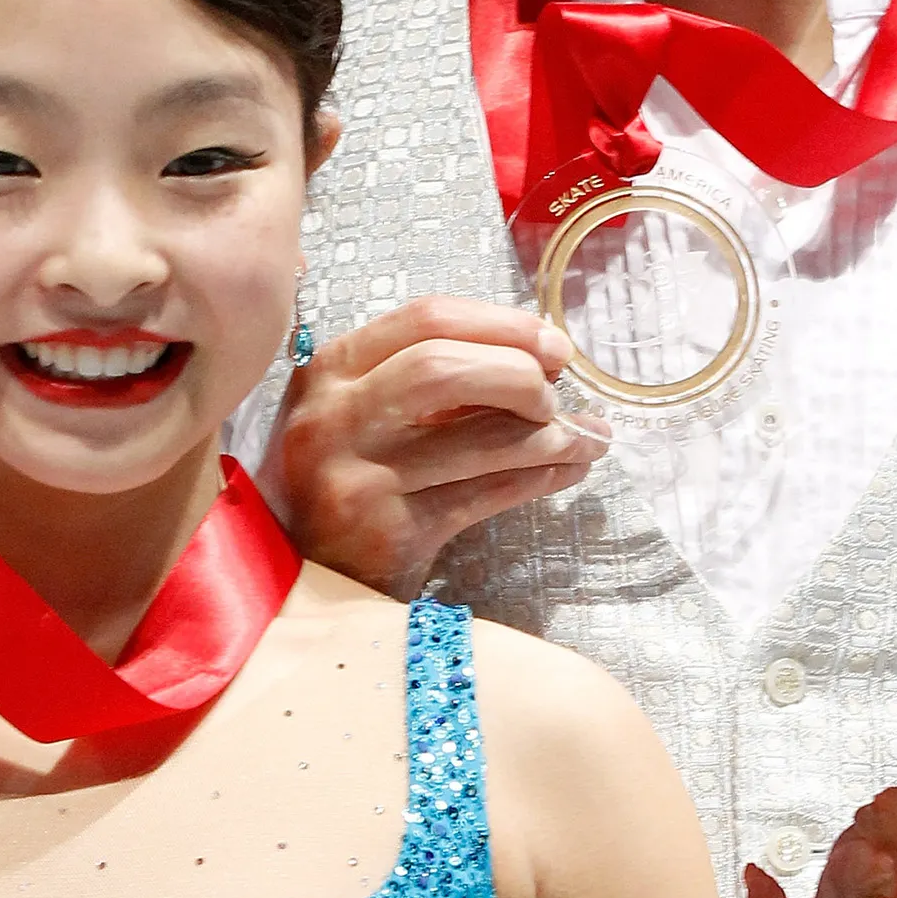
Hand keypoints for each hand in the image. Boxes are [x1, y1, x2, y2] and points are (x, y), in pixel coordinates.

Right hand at [274, 299, 607, 597]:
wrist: (307, 579)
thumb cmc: (349, 478)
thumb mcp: (365, 411)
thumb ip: (431, 379)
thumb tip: (541, 359)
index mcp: (331, 370)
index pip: (427, 318)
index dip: (503, 325)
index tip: (553, 346)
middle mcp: (335, 417)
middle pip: (444, 367)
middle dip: (520, 375)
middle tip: (558, 396)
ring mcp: (358, 476)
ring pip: (476, 440)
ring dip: (551, 437)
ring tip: (589, 439)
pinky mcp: (389, 531)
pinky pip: (484, 495)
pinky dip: (538, 479)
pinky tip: (568, 471)